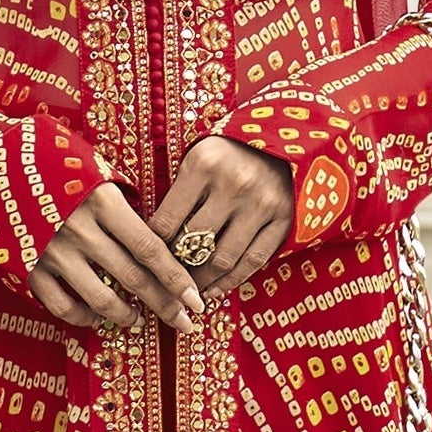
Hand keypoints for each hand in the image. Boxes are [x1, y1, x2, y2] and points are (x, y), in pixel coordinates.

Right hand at [30, 180, 208, 335]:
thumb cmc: (52, 163)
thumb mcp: (92, 169)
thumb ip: (123, 202)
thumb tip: (159, 236)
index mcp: (102, 201)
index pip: (150, 248)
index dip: (177, 278)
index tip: (196, 299)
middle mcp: (79, 229)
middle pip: (133, 278)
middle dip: (164, 304)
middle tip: (184, 322)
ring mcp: (52, 251)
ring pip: (101, 299)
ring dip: (126, 316)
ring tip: (138, 320)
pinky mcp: (28, 267)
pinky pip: (62, 306)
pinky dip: (83, 317)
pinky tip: (95, 317)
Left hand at [150, 136, 292, 301]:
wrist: (283, 140)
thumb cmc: (229, 153)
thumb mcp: (198, 157)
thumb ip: (179, 193)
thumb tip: (154, 242)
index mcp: (203, 164)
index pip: (167, 221)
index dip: (153, 248)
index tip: (148, 260)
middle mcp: (233, 184)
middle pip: (194, 244)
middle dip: (176, 269)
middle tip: (165, 282)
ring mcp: (261, 204)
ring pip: (222, 259)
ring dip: (201, 282)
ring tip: (188, 290)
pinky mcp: (283, 220)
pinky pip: (252, 262)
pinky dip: (230, 282)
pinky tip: (214, 290)